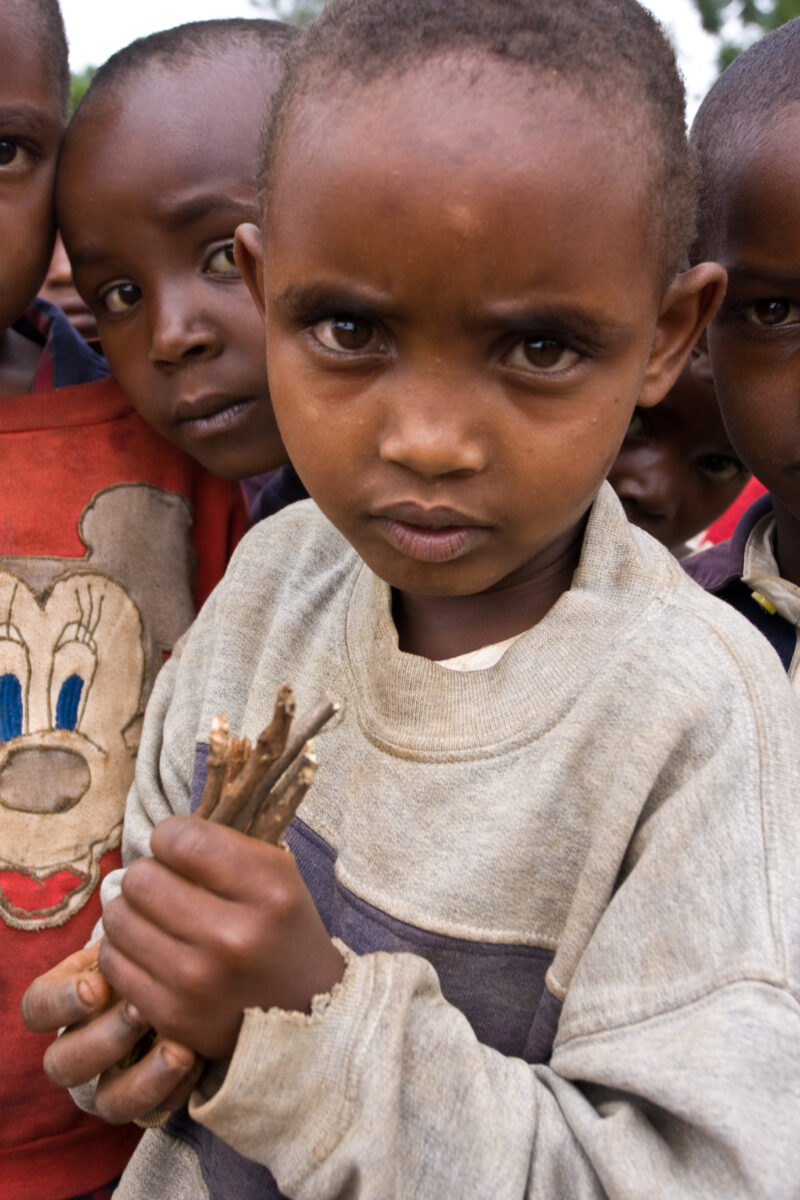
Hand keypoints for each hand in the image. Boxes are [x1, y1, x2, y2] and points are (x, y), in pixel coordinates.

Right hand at [21, 943, 202, 1123]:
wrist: (205, 972)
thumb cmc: (164, 946)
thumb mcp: (142, 936)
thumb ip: (130, 940)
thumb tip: (129, 932)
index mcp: (70, 1000)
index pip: (37, 1008)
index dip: (60, 1004)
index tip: (96, 987)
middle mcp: (83, 1045)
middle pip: (63, 1064)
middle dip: (103, 1039)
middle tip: (140, 1011)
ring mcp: (114, 1078)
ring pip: (106, 1102)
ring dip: (141, 1078)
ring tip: (178, 1049)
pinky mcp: (152, 1099)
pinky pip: (156, 1112)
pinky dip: (178, 1088)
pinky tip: (200, 1057)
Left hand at [99, 814, 344, 1060]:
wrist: (307, 1014)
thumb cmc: (284, 929)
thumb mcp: (277, 873)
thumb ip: (221, 845)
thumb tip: (156, 836)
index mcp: (267, 891)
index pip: (182, 839)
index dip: (169, 836)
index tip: (177, 849)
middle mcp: (233, 936)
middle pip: (141, 878)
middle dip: (148, 874)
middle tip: (164, 886)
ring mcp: (198, 981)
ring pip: (119, 918)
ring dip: (131, 911)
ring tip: (154, 917)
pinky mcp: (171, 1015)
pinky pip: (112, 961)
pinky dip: (124, 949)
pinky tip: (148, 949)